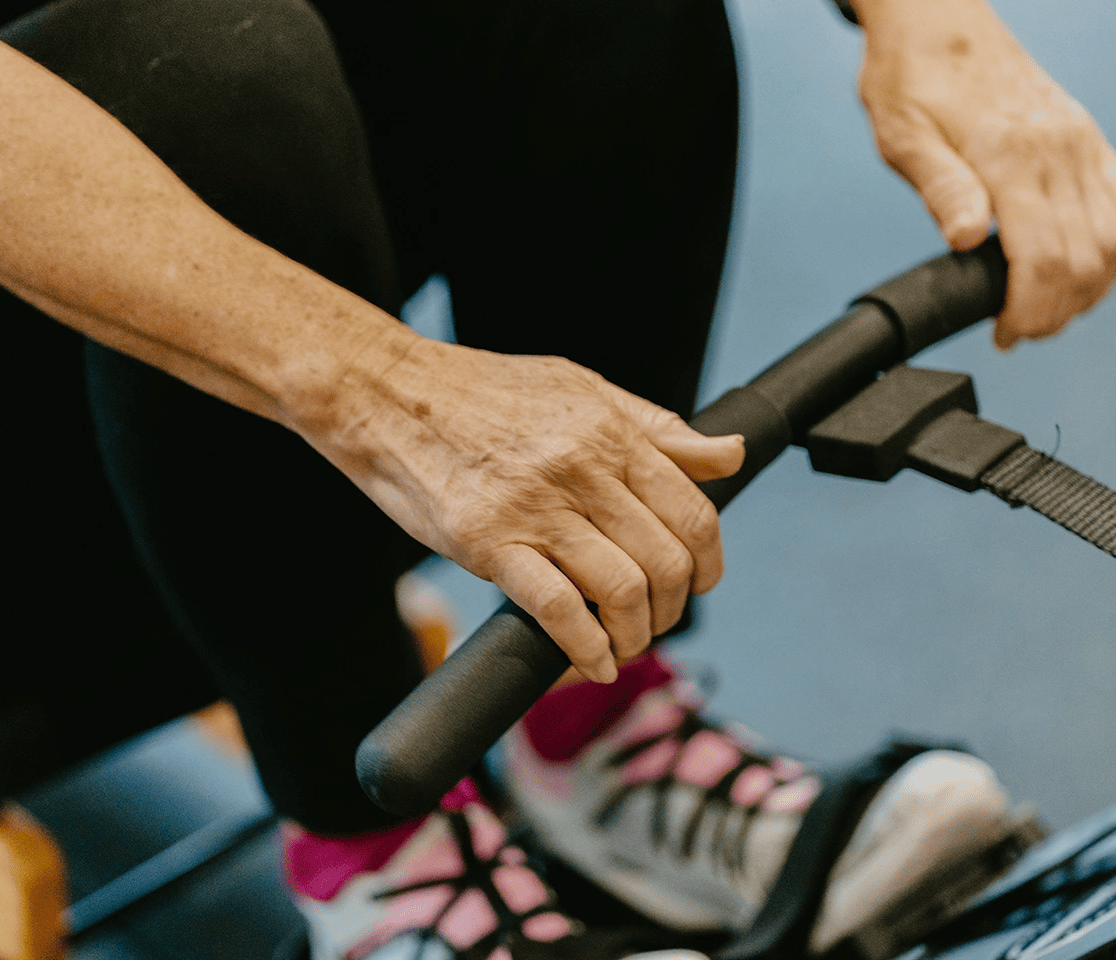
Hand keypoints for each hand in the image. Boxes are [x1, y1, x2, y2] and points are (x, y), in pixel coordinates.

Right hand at [315, 335, 743, 683]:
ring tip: (623, 643)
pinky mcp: (487, 543)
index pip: (693, 513)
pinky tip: (592, 662)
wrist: (386, 392)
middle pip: (664, 562)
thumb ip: (657, 428)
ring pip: (621, 591)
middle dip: (671, 608)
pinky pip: (558, 610)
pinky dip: (586, 649)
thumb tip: (729, 456)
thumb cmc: (483, 392)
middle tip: (655, 619)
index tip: (697, 582)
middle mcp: (583, 470)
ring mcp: (535, 509)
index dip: (707, 563)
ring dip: (634, 635)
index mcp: (611, 433)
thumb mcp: (582, 389)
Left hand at [853, 0, 1115, 348]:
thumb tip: (965, 239)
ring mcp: (1084, 145)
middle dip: (1057, 312)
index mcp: (1011, 153)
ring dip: (1092, 290)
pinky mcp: (1093, 142)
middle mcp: (1061, 149)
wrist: (939, 23)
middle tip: (1021, 331)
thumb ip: (941, 187)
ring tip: (1050, 309)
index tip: (1005, 334)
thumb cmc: (913, 77)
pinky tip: (1090, 271)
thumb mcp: (904, 135)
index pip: (1042, 257)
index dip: (1029, 311)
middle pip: (1087, 260)